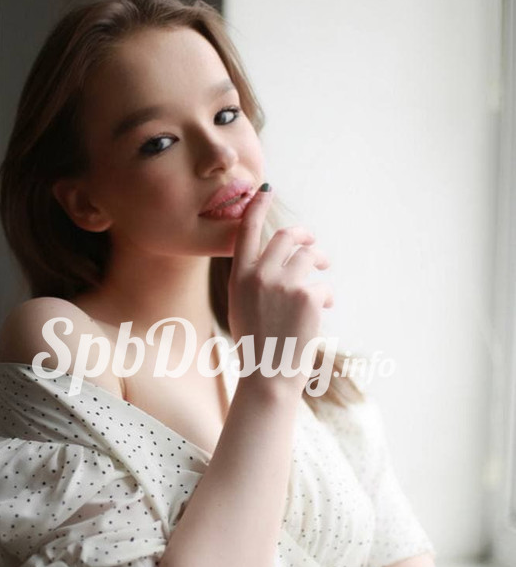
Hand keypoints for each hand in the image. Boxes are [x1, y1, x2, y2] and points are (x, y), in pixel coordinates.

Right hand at [228, 183, 333, 395]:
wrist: (268, 376)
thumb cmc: (257, 346)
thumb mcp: (242, 307)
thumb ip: (253, 280)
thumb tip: (279, 258)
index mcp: (239, 277)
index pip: (247, 231)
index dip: (257, 207)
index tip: (265, 190)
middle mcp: (258, 275)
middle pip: (286, 236)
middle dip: (304, 236)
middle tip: (314, 247)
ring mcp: (283, 283)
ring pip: (310, 256)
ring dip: (320, 265)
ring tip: (321, 285)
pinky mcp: (307, 295)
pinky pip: (323, 285)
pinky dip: (326, 298)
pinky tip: (322, 312)